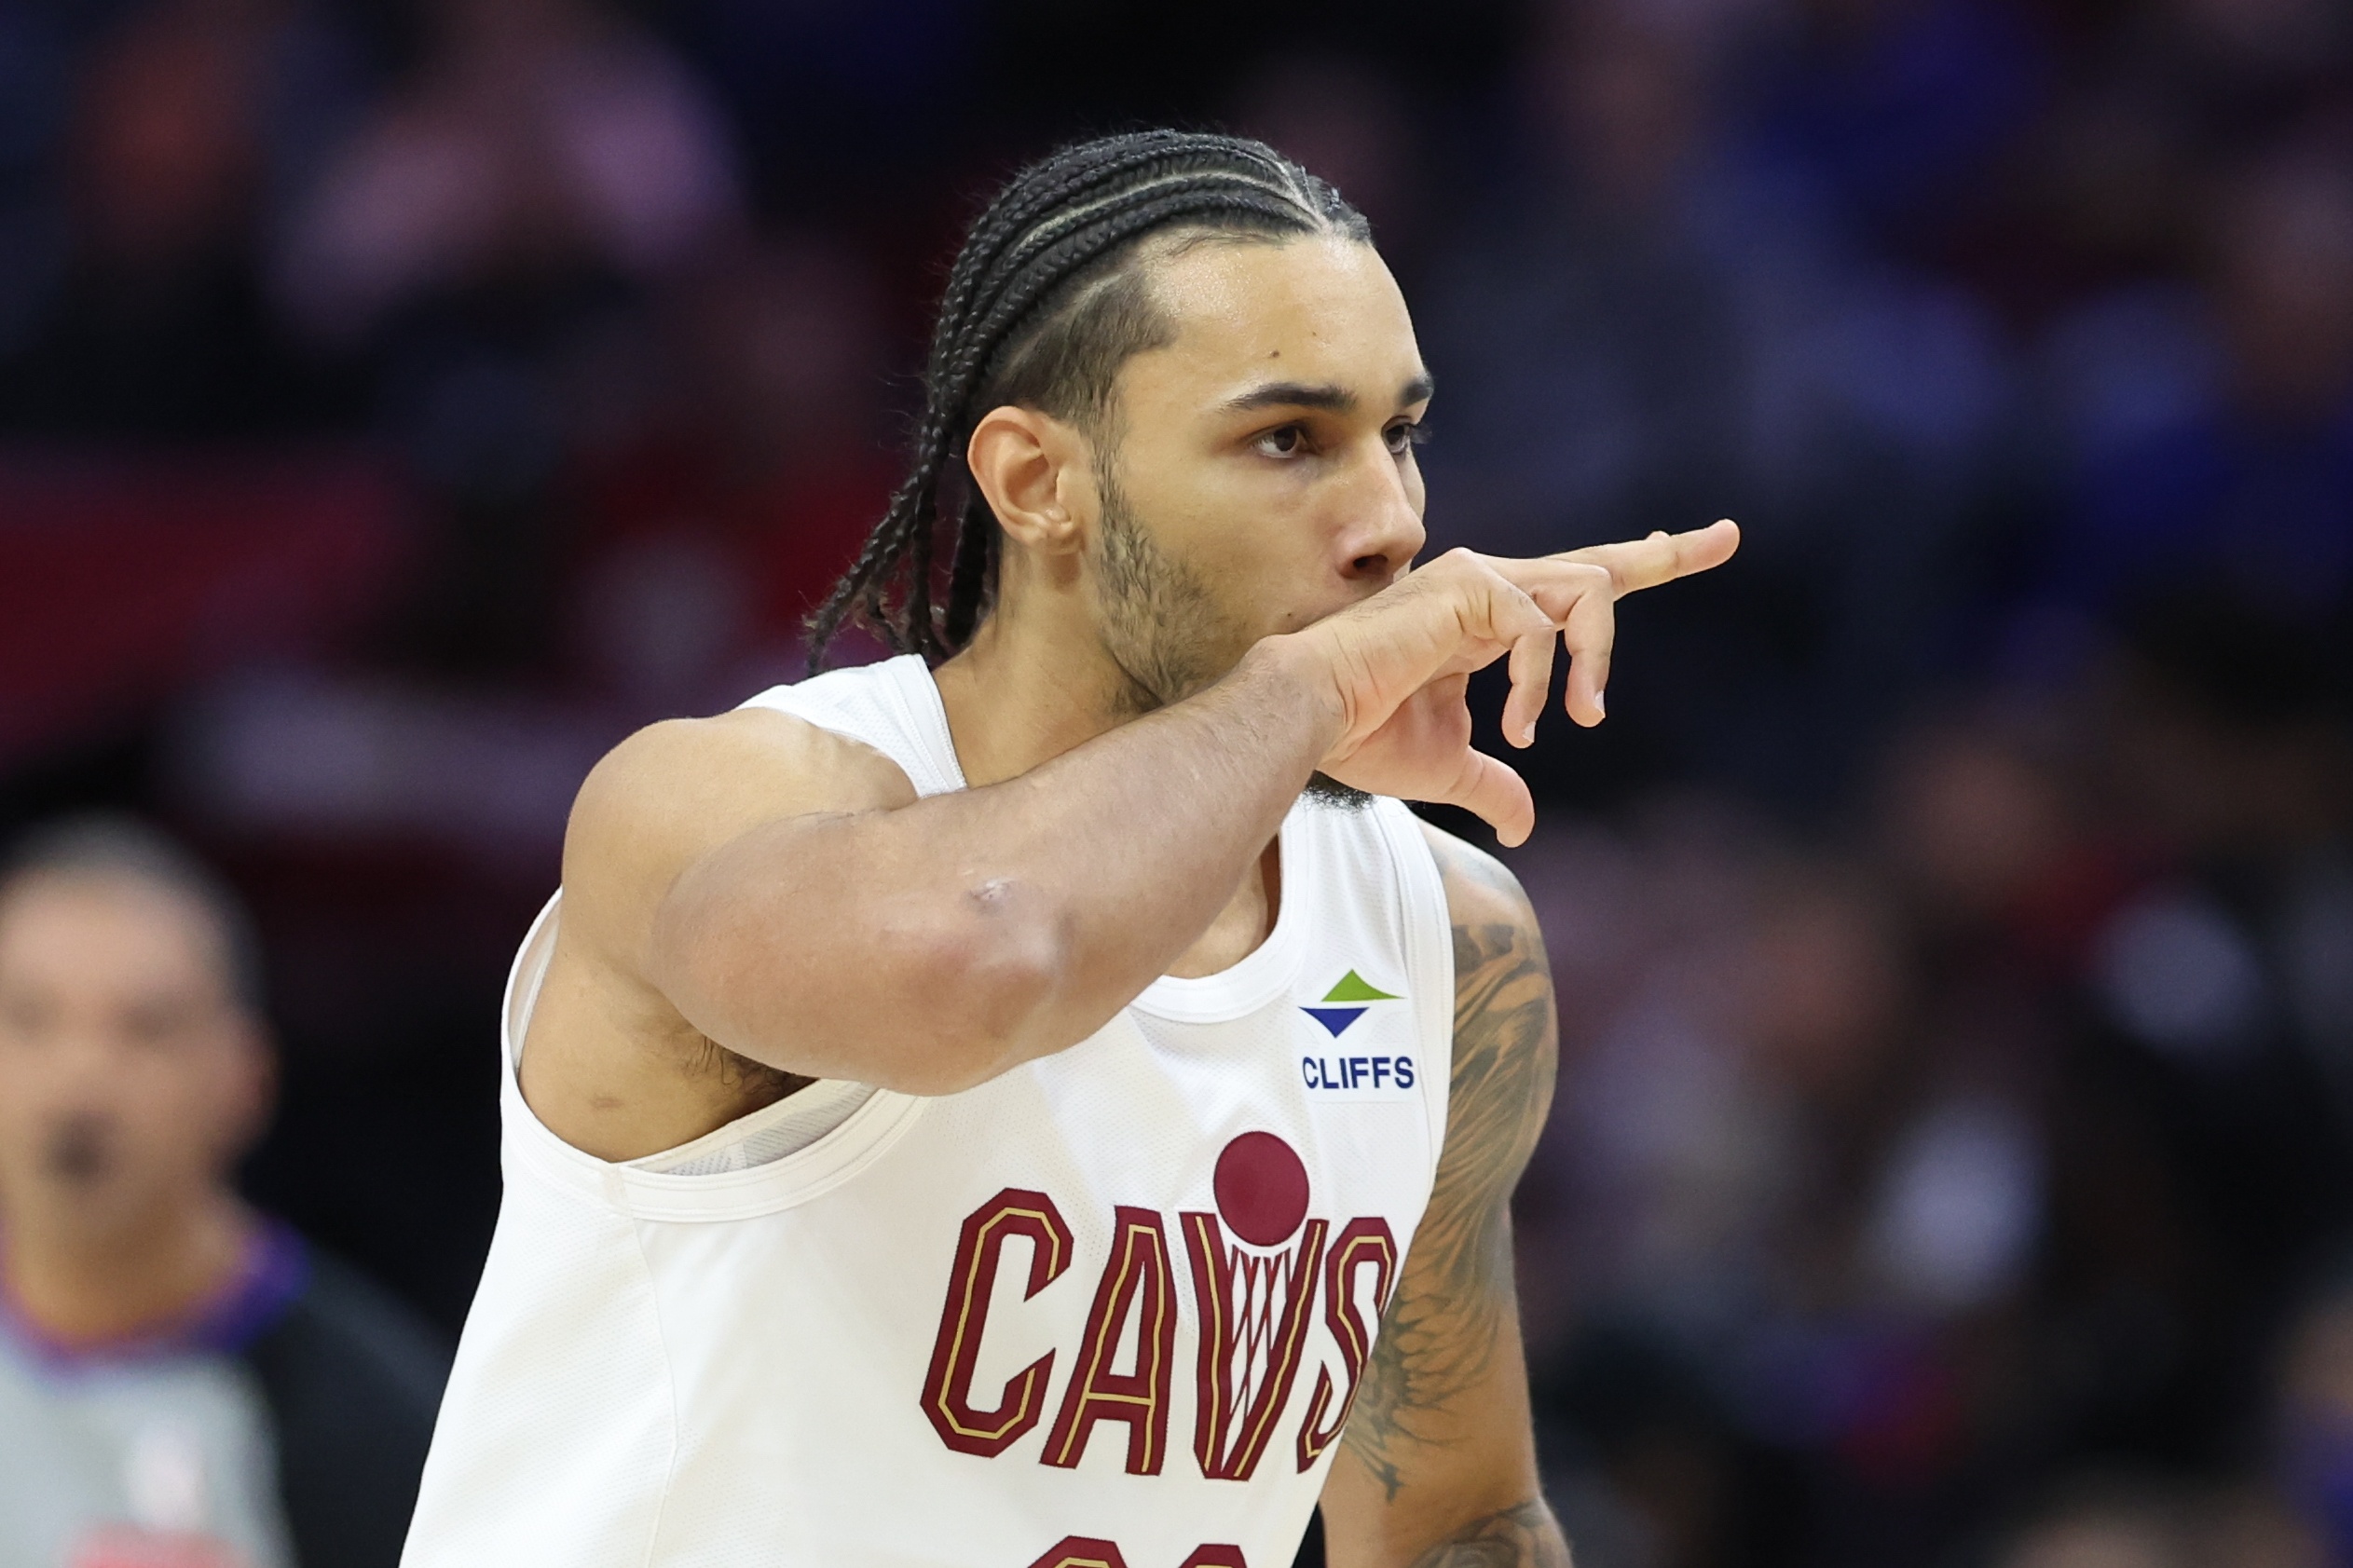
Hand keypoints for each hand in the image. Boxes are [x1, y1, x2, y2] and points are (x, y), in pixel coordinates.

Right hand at [1290, 520, 1738, 845]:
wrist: (1313, 722)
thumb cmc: (1364, 735)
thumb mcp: (1450, 766)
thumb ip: (1495, 784)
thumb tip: (1523, 823)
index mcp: (1488, 617)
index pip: (1574, 586)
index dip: (1640, 566)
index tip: (1693, 548)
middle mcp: (1489, 584)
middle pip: (1598, 566)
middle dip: (1667, 559)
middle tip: (1728, 539)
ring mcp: (1480, 578)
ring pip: (1588, 591)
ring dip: (1595, 661)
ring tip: (1582, 717)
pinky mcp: (1470, 586)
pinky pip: (1540, 627)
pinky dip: (1539, 683)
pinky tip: (1517, 724)